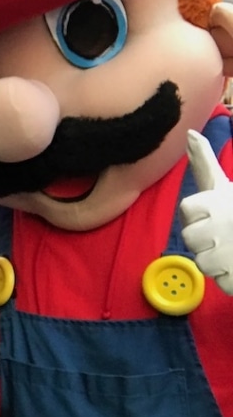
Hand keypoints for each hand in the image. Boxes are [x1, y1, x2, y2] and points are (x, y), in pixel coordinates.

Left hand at [179, 130, 232, 293]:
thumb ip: (205, 162)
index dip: (201, 213)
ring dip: (220, 260)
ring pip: (204, 263)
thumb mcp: (224, 184)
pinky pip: (224, 283)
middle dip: (207, 238)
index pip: (187, 210)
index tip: (220, 210)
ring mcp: (225, 257)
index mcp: (212, 203)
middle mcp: (215, 229)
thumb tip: (189, 134)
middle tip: (230, 232)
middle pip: (190, 239)